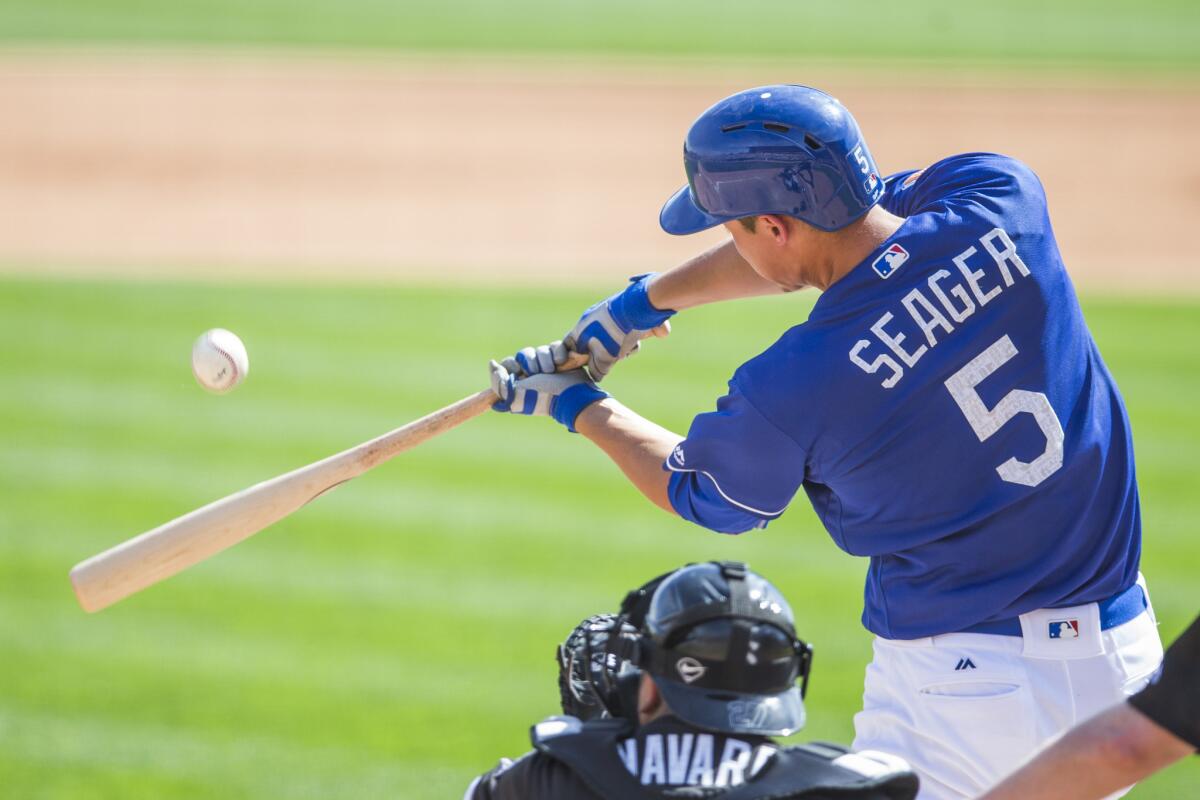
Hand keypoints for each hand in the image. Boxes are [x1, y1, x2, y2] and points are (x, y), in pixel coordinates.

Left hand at [489, 351, 608, 432]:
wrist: (570, 395)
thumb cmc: (542, 396)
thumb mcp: (514, 394)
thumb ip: (498, 382)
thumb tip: (492, 363)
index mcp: (519, 381)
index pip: (508, 363)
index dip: (512, 365)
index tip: (518, 371)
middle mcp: (533, 372)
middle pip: (524, 354)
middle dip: (530, 362)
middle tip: (537, 373)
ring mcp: (548, 365)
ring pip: (540, 350)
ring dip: (545, 359)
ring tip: (552, 371)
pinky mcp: (562, 358)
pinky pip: (555, 346)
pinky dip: (558, 352)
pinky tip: (561, 363)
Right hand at [564, 273, 673, 380]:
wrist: (641, 308)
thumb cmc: (616, 333)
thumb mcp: (604, 356)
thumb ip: (597, 369)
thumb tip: (596, 375)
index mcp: (582, 327)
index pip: (569, 344)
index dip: (569, 356)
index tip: (577, 366)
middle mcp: (594, 321)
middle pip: (594, 346)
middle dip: (603, 356)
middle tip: (610, 359)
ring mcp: (612, 319)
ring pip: (612, 343)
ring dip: (620, 350)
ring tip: (626, 350)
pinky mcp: (629, 320)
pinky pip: (627, 337)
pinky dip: (631, 342)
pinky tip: (636, 342)